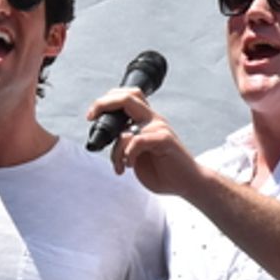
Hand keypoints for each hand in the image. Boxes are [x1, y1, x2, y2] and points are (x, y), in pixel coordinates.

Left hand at [85, 89, 200, 195]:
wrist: (188, 183)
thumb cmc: (162, 170)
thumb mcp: (136, 153)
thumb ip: (125, 141)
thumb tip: (106, 137)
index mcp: (147, 120)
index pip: (128, 96)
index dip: (107, 100)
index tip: (91, 115)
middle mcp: (154, 120)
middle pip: (127, 97)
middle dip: (103, 104)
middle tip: (91, 117)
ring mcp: (160, 128)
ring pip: (125, 130)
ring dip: (115, 151)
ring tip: (120, 165)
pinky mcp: (164, 140)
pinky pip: (136, 141)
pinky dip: (127, 155)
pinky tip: (130, 165)